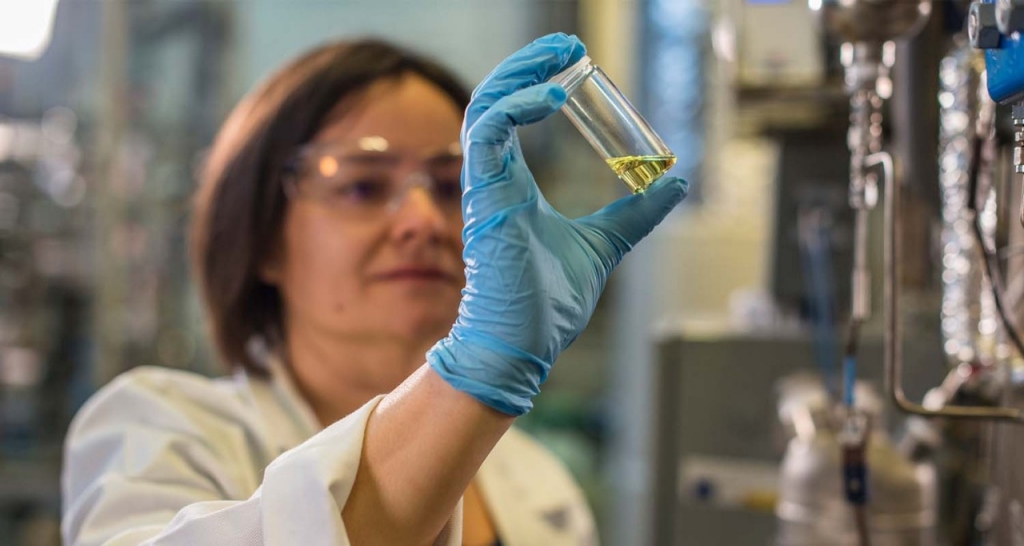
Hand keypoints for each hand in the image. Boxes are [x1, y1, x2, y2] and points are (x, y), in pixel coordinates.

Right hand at [427, 33, 687, 415]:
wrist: (523, 342)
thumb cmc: (548, 302)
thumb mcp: (605, 243)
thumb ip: (635, 212)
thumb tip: (675, 182)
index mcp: (512, 184)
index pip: (509, 115)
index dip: (532, 81)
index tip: (569, 60)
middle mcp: (494, 178)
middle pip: (494, 99)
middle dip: (526, 64)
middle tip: (566, 45)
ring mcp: (486, 186)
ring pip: (485, 106)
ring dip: (518, 73)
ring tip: (558, 55)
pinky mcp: (486, 195)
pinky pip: (489, 132)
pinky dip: (517, 106)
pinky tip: (554, 97)